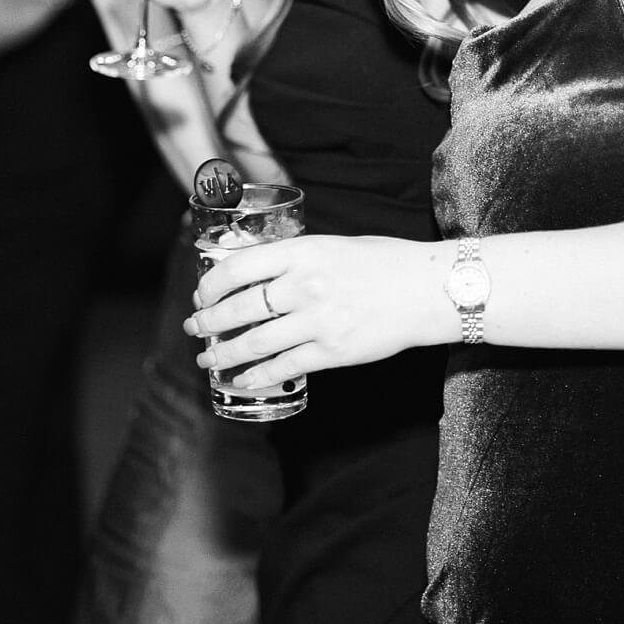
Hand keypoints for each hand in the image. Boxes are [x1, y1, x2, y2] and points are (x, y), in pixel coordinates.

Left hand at [182, 234, 449, 388]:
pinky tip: (242, 377)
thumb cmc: (382, 261)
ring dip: (224, 353)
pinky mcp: (333, 352)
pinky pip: (284, 367)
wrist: (429, 289)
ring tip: (208, 359)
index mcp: (301, 252)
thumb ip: (293, 259)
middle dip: (208, 323)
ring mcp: (318, 322)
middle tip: (194, 328)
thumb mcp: (330, 245)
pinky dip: (257, 374)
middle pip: (238, 309)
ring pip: (255, 343)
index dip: (209, 285)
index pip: (236, 268)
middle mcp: (305, 286)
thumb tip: (252, 274)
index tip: (201, 295)